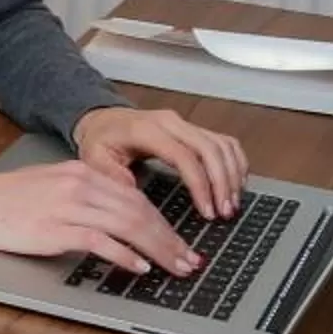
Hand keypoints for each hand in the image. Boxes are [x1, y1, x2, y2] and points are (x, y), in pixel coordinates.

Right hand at [0, 156, 202, 278]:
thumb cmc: (10, 199)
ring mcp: (68, 205)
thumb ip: (89, 197)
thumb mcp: (56, 186)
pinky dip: (124, 255)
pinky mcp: (54, 228)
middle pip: (140, 212)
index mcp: (84, 172)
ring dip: (157, 249)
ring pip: (127, 225)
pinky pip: (100, 240)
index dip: (165, 224)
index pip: (138, 199)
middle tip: (190, 261)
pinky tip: (138, 267)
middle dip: (170, 240)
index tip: (182, 244)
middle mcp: (81, 184)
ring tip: (174, 267)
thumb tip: (125, 220)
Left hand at [74, 104, 247, 221]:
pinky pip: (224, 142)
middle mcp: (170, 122)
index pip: (184, 156)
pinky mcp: (193, 129)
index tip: (207, 212)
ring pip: (222, 144)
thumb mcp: (95, 160)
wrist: (102, 121)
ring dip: (232, 175)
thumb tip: (137, 203)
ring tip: (232, 204)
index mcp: (146, 130)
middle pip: (210, 149)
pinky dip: (235, 162)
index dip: (200, 185)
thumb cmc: (100, 141)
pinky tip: (237, 183)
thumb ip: (114, 179)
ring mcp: (184, 124)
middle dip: (223, 183)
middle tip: (226, 212)